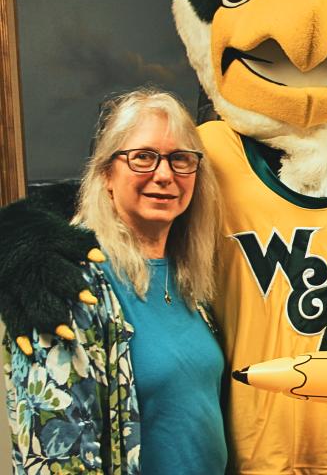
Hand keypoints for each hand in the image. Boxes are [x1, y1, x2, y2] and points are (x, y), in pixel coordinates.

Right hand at [0, 201, 101, 355]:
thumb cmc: (28, 217)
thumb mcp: (47, 202)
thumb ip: (72, 201)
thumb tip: (108, 187)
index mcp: (44, 233)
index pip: (65, 239)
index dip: (83, 248)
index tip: (102, 259)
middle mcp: (28, 257)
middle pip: (49, 271)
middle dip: (69, 286)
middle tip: (92, 299)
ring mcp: (12, 277)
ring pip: (30, 298)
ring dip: (50, 316)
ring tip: (69, 333)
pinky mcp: (2, 293)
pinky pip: (10, 314)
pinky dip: (19, 332)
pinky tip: (32, 347)